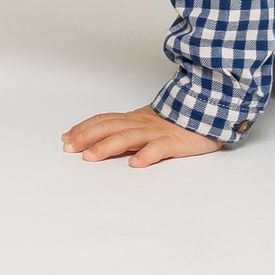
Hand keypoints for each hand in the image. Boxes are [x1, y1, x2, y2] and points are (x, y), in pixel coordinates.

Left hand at [61, 106, 224, 166]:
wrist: (208, 111)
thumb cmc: (175, 122)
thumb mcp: (147, 124)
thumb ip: (125, 131)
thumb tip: (97, 142)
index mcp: (134, 119)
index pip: (104, 120)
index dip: (84, 128)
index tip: (66, 138)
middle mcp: (141, 123)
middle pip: (109, 127)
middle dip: (87, 137)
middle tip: (69, 148)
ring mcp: (157, 132)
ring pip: (129, 137)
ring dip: (108, 146)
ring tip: (91, 156)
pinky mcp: (175, 142)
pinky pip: (160, 148)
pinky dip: (147, 155)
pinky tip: (136, 163)